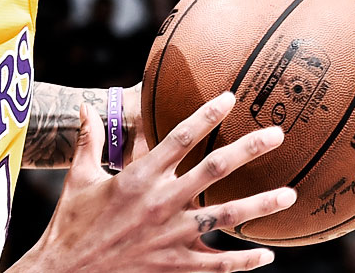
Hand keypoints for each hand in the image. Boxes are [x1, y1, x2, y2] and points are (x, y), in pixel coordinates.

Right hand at [14, 92, 295, 271]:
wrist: (64, 271)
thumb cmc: (70, 223)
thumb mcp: (77, 178)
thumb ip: (89, 141)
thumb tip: (85, 107)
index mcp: (137, 177)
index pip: (179, 138)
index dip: (206, 115)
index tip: (230, 98)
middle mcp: (159, 202)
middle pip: (214, 170)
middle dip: (248, 150)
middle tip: (277, 135)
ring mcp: (169, 235)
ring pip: (226, 217)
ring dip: (261, 205)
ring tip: (290, 194)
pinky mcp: (173, 264)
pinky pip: (216, 264)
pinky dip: (243, 261)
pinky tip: (266, 255)